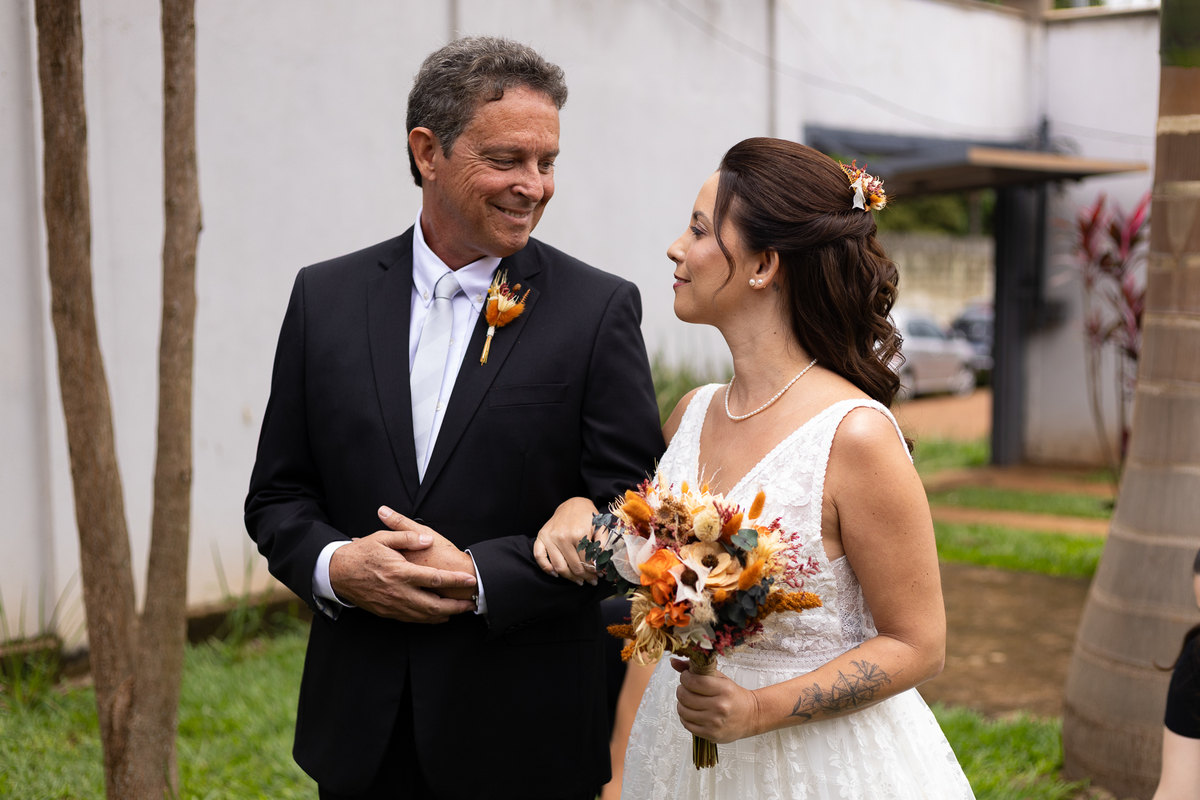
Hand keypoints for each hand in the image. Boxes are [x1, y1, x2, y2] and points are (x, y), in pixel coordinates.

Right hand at [328, 510, 476, 622]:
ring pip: (423, 616)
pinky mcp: (386, 612)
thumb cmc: (361, 552)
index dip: (456, 580)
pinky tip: (437, 616)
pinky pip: (411, 619)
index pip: (435, 579)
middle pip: (434, 605)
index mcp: (400, 572)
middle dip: (455, 606)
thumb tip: (428, 539)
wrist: (336, 572)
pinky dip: (427, 619)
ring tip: (459, 610)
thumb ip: (407, 537)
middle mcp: (398, 592)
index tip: (471, 580)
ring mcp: (392, 605)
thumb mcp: (382, 538)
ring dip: (444, 615)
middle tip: (471, 603)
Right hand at [533, 497, 598, 583]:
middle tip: (592, 581)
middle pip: (574, 567)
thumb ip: (602, 546)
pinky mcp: (541, 536)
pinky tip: (556, 574)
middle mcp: (562, 537)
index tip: (599, 575)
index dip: (594, 571)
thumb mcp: (601, 528)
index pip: (586, 562)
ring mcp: (550, 537)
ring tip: (579, 581)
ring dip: (570, 577)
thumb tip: (601, 566)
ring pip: (559, 567)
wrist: (574, 504)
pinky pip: (539, 557)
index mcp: (578, 534)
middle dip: (585, 577)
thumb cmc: (589, 517)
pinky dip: (546, 568)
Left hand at [672, 657, 761, 743]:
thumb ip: (696, 669)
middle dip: (681, 690)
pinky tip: (692, 712)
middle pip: (685, 696)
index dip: (685, 677)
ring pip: (683, 711)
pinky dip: (685, 717)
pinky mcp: (711, 734)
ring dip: (681, 704)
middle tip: (685, 688)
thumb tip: (673, 662)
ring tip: (688, 701)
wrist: (750, 716)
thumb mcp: (719, 678)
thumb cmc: (733, 695)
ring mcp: (715, 722)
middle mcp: (719, 706)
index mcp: (723, 689)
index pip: (693, 681)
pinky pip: (687, 725)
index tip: (686, 676)